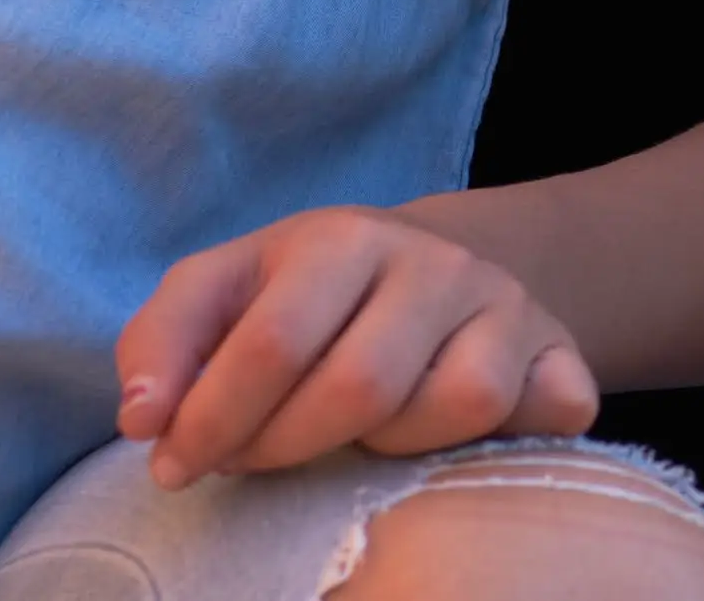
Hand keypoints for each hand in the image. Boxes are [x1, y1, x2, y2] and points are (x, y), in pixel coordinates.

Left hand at [119, 208, 599, 484]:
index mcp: (343, 237)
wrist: (431, 268)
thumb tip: (142, 417)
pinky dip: (514, 434)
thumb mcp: (224, 291)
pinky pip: (554, 409)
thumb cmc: (305, 297)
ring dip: (389, 447)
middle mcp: (437, 261)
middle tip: (253, 460)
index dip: (212, 422)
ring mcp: (508, 306)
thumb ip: (163, 343)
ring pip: (459, 403)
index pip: (273, 343)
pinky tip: (462, 437)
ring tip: (353, 437)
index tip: (175, 465)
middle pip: (361, 387)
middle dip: (285, 448)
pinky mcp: (561, 352)